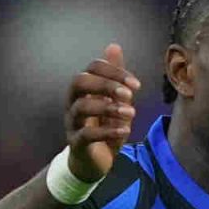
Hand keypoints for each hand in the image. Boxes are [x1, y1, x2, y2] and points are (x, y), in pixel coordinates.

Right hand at [65, 43, 140, 181]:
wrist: (94, 162)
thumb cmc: (104, 127)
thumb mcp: (115, 101)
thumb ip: (115, 77)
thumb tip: (114, 46)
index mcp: (84, 89)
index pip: (92, 68)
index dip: (114, 71)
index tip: (136, 84)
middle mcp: (73, 102)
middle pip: (79, 82)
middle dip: (106, 84)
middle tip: (129, 94)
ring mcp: (72, 123)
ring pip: (81, 107)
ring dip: (108, 107)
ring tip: (131, 112)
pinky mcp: (76, 143)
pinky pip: (86, 134)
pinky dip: (107, 131)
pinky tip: (125, 129)